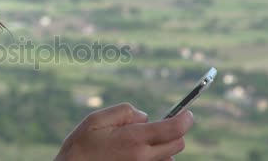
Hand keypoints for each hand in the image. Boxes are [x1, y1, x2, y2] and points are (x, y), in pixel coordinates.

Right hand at [54, 103, 193, 160]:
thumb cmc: (80, 147)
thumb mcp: (97, 119)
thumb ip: (124, 112)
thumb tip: (144, 116)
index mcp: (134, 140)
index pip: (174, 129)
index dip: (186, 119)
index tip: (187, 113)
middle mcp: (143, 158)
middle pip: (177, 144)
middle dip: (174, 132)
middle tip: (157, 126)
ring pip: (168, 157)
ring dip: (162, 148)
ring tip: (137, 144)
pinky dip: (153, 159)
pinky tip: (134, 155)